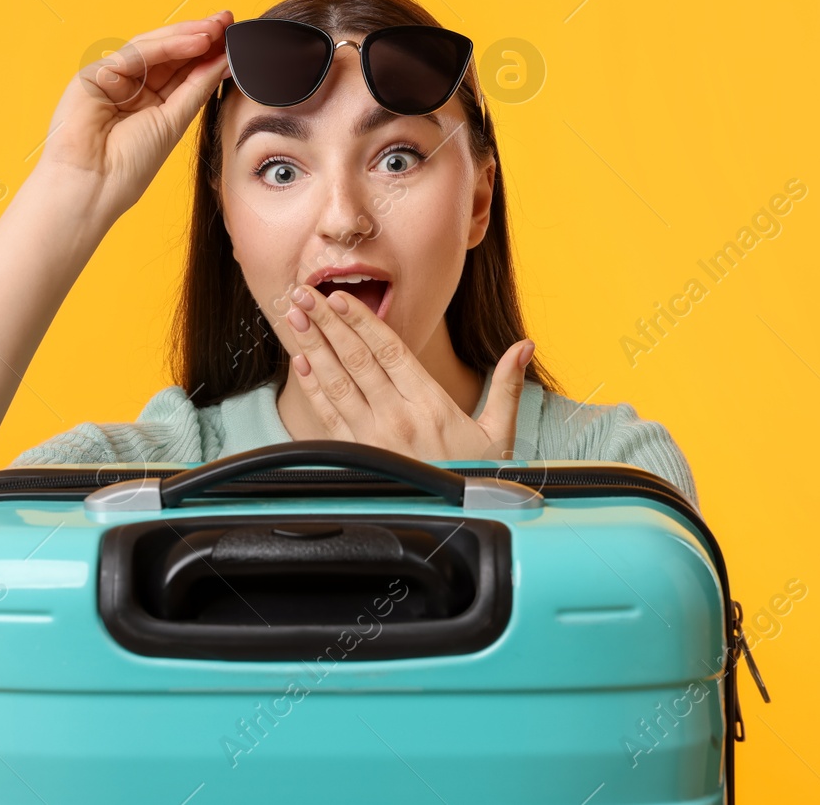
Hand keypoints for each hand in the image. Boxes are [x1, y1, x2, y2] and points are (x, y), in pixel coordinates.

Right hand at [38, 11, 232, 218]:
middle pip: (169, 54)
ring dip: (187, 36)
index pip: (182, 70)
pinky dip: (167, 46)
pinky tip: (196, 41)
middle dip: (199, 37)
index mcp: (150, 104)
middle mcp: (131, 88)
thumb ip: (197, 88)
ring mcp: (112, 78)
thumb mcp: (174, 121)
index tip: (234, 39)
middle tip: (228, 21)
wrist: (94, 185)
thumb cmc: (129, 166)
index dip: (207, 54)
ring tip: (217, 28)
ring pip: (153, 48)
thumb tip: (225, 61)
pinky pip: (135, 54)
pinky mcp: (95, 73)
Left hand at [283, 284, 534, 460]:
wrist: (458, 524)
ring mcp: (373, 438)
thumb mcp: (499, 433)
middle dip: (328, 324)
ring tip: (295, 319)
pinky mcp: (358, 457)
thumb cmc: (477, 480)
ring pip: (337, 383)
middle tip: (305, 295)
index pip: (390, 350)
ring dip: (314, 348)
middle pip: (357, 360)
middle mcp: (398, 417)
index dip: (362, 321)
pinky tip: (301, 363)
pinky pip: (329, 416)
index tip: (339, 298)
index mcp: (431, 404)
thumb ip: (506, 385)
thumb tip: (523, 346)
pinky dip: (312, 388)